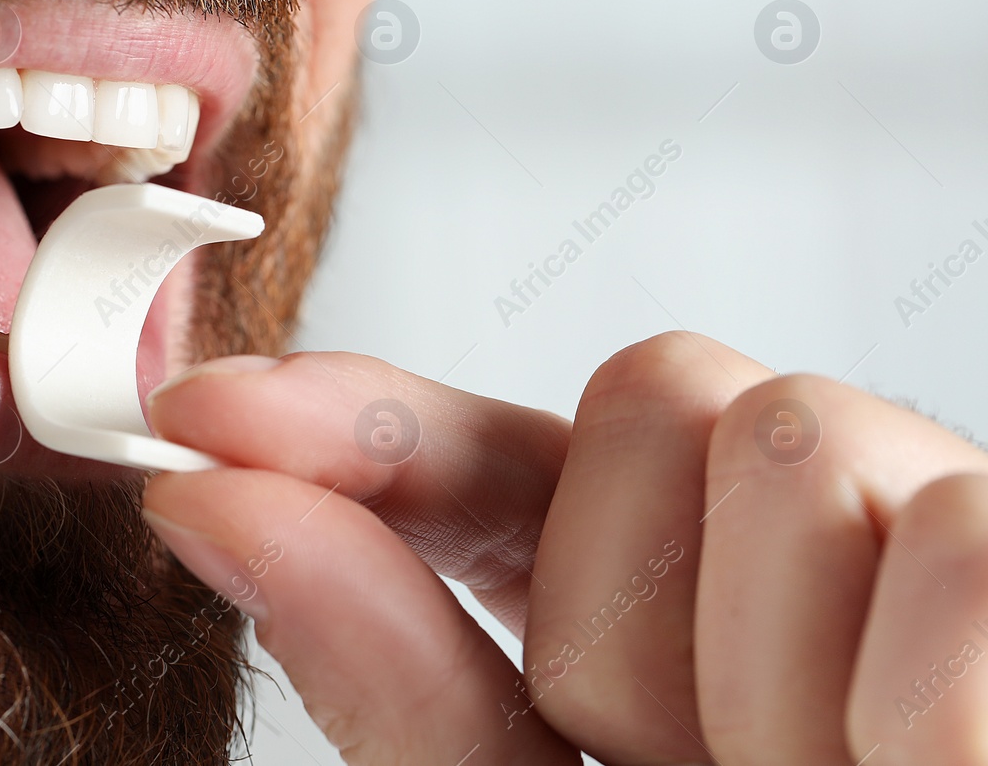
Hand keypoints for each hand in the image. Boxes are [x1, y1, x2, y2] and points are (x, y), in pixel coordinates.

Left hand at [141, 333, 987, 764]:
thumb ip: (391, 678)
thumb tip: (206, 496)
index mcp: (677, 626)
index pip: (511, 462)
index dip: (368, 423)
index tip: (209, 417)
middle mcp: (813, 557)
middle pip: (662, 391)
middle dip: (626, 590)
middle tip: (700, 765)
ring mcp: (948, 542)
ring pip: (787, 433)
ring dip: (767, 663)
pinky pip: (947, 540)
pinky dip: (912, 710)